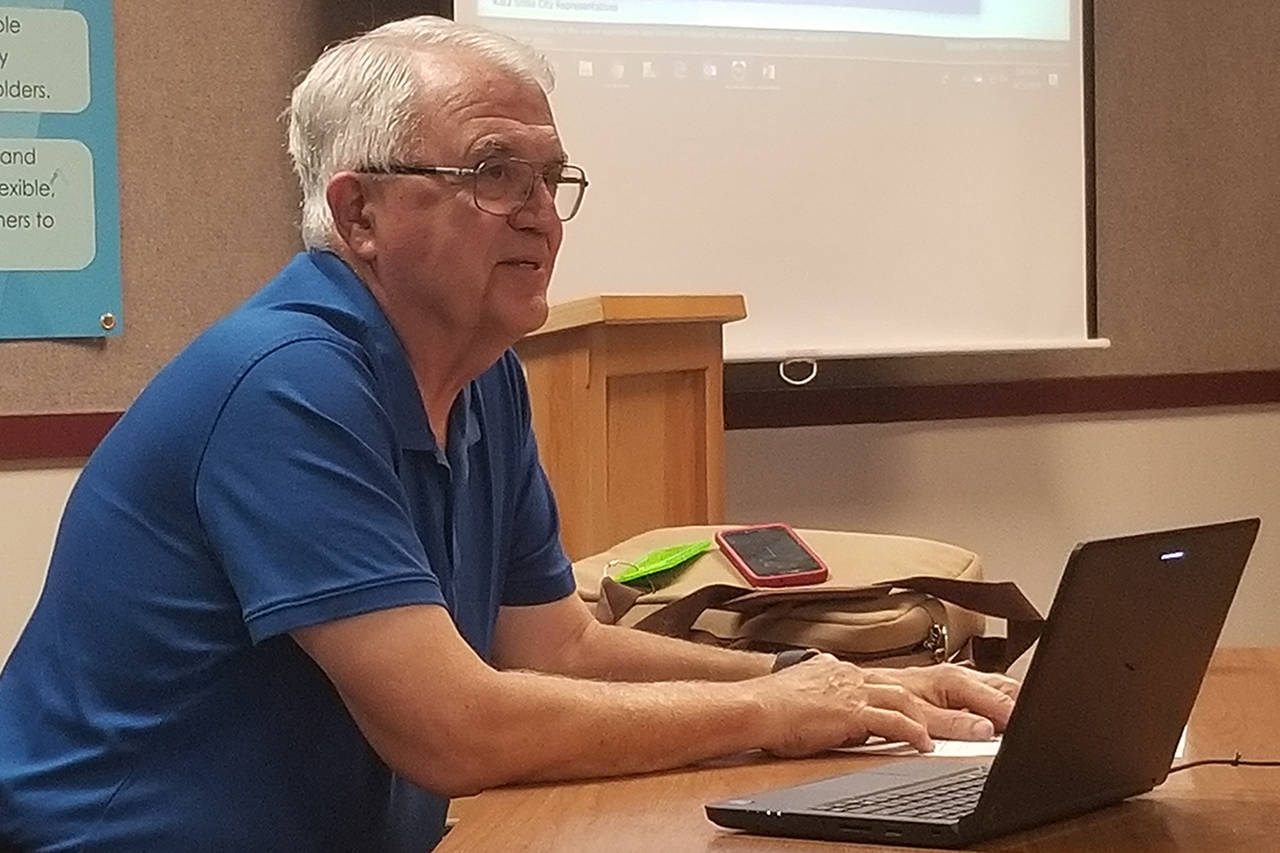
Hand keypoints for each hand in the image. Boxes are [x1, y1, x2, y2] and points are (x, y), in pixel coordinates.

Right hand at [756, 656, 1019, 757]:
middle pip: (936, 683)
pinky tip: (927, 746)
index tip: (999, 697)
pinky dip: (911, 733)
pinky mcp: (848, 710)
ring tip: (983, 733)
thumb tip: (868, 712)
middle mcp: (867, 676)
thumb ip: (851, 700)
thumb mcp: (824, 696)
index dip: (966, 688)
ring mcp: (858, 690)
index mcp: (864, 673)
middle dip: (976, 697)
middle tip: (1012, 712)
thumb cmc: (781, 707)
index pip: (928, 678)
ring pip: (920, 702)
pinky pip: (889, 721)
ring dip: (953, 720)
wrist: (753, 704)